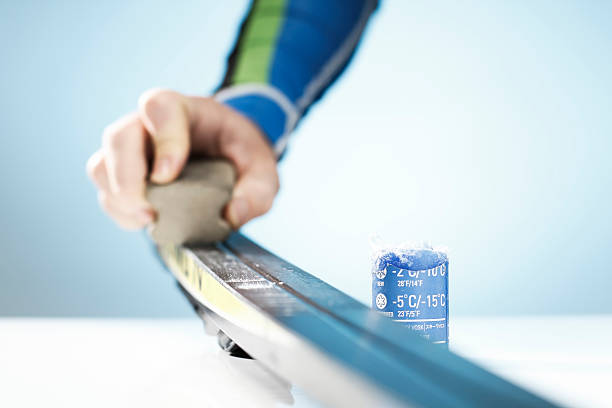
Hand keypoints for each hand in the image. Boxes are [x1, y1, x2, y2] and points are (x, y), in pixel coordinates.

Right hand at [86, 89, 278, 229]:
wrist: (229, 154)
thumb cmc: (242, 153)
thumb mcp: (264, 169)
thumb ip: (258, 191)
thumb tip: (232, 215)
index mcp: (186, 110)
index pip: (160, 108)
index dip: (162, 141)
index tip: (168, 177)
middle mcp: (149, 124)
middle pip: (119, 137)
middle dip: (126, 178)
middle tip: (149, 213)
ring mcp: (132, 148)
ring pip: (102, 164)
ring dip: (117, 197)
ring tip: (147, 220)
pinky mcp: (124, 174)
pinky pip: (106, 190)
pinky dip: (119, 210)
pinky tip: (143, 222)